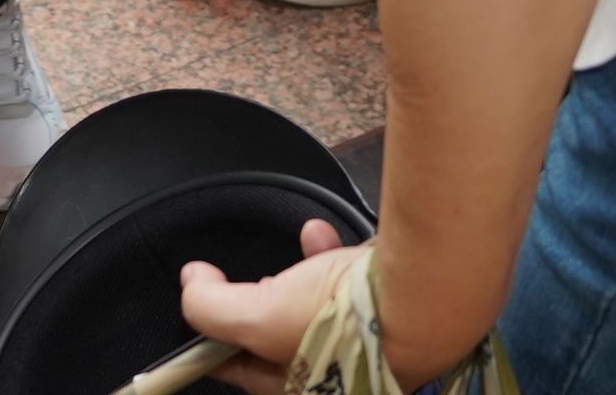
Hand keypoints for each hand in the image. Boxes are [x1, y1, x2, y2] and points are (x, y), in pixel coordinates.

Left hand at [181, 224, 470, 394]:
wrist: (425, 297)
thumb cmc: (344, 320)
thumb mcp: (256, 317)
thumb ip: (210, 307)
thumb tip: (190, 284)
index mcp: (300, 391)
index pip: (241, 372)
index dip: (213, 343)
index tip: (199, 311)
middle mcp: (333, 378)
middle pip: (280, 338)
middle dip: (263, 302)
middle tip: (250, 281)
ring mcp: (364, 347)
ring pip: (317, 308)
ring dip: (301, 272)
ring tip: (299, 244)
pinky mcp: (389, 315)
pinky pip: (351, 287)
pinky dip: (334, 259)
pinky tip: (323, 236)